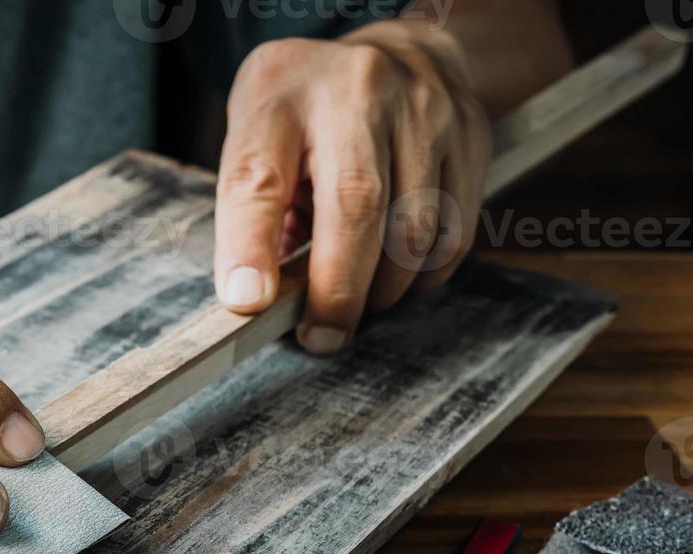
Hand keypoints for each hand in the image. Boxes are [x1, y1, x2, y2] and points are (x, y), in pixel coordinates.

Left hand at [212, 30, 490, 353]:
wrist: (396, 52)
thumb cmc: (307, 111)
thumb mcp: (255, 137)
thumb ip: (252, 210)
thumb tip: (261, 293)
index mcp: (282, 98)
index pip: (258, 176)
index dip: (249, 247)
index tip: (248, 303)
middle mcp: (357, 94)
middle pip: (354, 206)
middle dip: (336, 291)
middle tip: (320, 337)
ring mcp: (424, 112)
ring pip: (413, 229)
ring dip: (382, 290)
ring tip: (355, 305)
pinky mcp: (470, 138)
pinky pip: (453, 233)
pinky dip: (422, 276)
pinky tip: (396, 281)